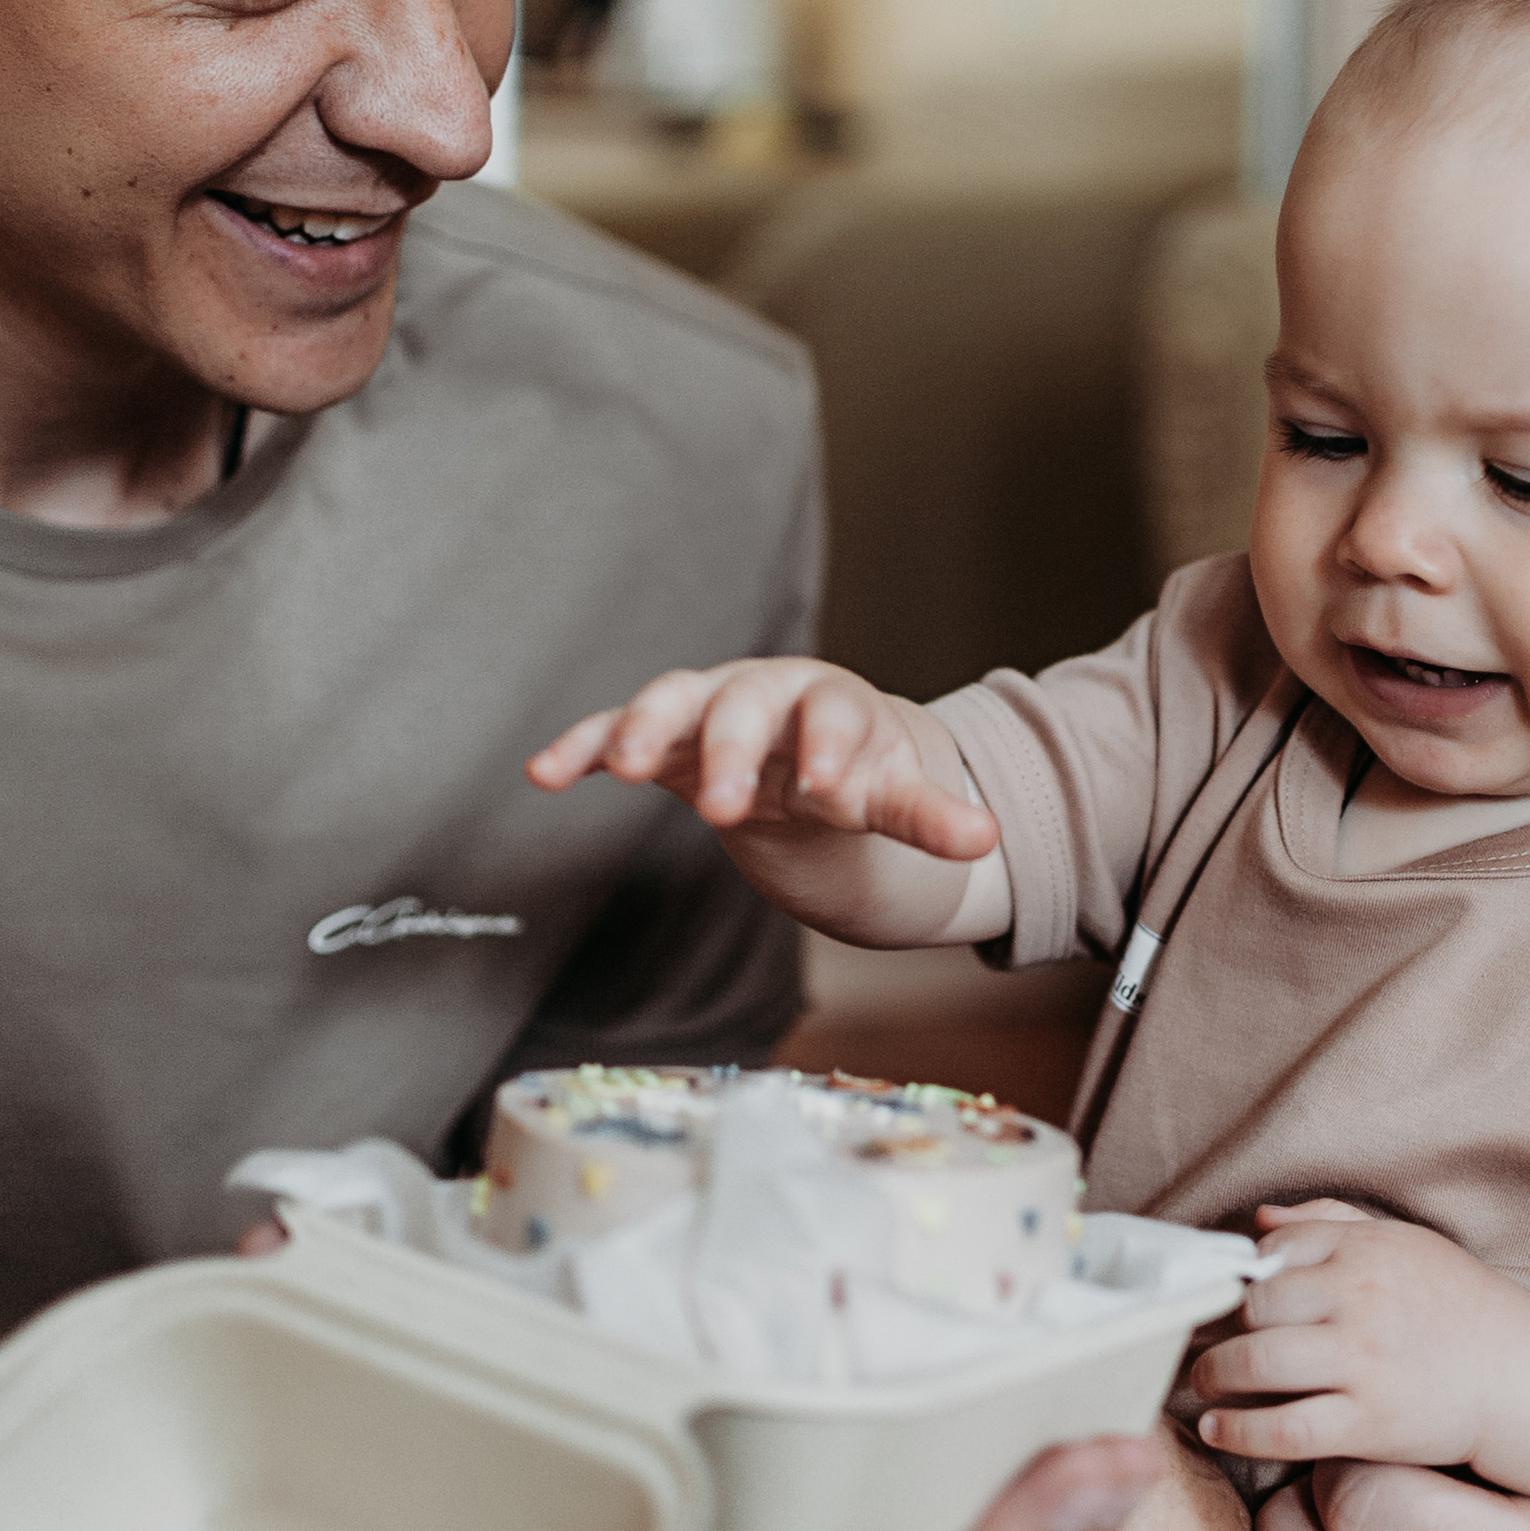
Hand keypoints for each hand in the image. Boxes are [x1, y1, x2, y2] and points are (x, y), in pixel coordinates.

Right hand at [528, 656, 996, 862]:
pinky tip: (543, 774)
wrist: (803, 750)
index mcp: (830, 701)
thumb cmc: (850, 770)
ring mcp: (705, 706)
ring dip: (646, 729)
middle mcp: (763, 692)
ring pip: (673, 700)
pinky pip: (612, 730)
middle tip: (725, 808)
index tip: (826, 785)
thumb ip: (928, 817)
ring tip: (624, 770)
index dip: (828, 744)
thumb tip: (987, 838)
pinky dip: (581, 746)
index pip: (831, 710)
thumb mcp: (889, 796)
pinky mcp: (658, 732)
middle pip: (744, 706)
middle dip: (733, 751)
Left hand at [1189, 1204, 1528, 1470]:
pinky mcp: (1369, 1422)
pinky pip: (1285, 1428)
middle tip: (1197, 1342)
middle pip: (1252, 1306)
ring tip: (1202, 1383)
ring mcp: (1363, 1362)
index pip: (1270, 1253)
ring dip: (1211, 1376)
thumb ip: (1330, 1223)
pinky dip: (1238, 1431)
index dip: (1236, 1278)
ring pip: (1256, 1363)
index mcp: (1365, 1249)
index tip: (1219, 1298)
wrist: (1521, 1373)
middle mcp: (1360, 1298)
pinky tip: (1215, 1429)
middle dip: (1214, 1326)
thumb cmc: (1458, 1306)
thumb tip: (1260, 1220)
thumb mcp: (1402, 1243)